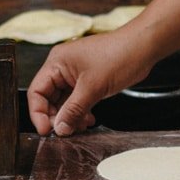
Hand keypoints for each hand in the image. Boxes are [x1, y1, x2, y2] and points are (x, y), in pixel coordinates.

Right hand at [26, 30, 151, 136]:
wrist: (143, 48)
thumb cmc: (119, 56)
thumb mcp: (93, 87)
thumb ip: (73, 110)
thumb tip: (60, 129)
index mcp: (57, 62)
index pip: (36, 91)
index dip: (38, 113)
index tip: (47, 130)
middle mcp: (62, 67)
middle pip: (48, 98)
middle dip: (57, 117)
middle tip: (66, 131)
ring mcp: (75, 74)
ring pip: (63, 102)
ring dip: (70, 116)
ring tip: (81, 126)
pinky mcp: (88, 80)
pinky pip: (76, 100)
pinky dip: (80, 112)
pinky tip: (89, 120)